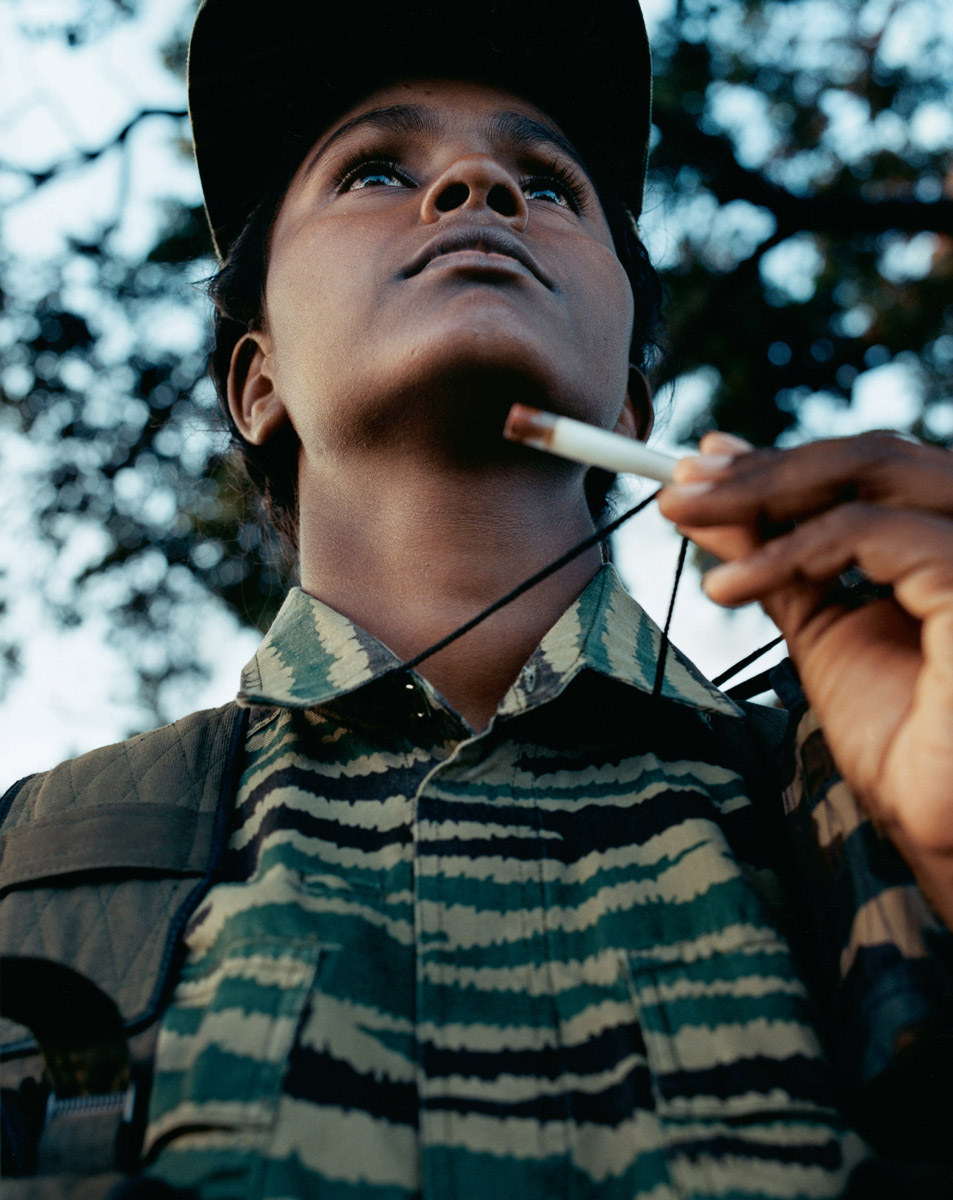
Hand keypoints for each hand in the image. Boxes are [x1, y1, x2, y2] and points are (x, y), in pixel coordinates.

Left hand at [658, 430, 952, 925]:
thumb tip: (715, 509)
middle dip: (763, 467)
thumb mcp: (822, 627)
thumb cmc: (896, 737)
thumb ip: (779, 563)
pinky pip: (873, 533)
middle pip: (872, 457)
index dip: (782, 461)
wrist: (939, 822)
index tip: (703, 467)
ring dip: (763, 490)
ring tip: (684, 516)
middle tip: (679, 483)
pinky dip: (789, 550)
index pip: (869, 469)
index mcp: (947, 543)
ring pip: (873, 474)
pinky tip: (726, 586)